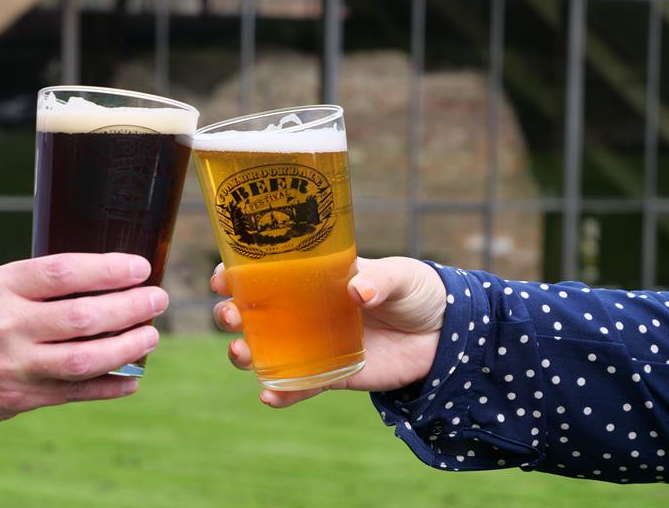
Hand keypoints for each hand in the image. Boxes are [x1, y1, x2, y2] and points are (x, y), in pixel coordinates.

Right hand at [0, 253, 166, 445]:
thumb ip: (41, 288)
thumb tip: (109, 282)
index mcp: (0, 288)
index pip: (64, 272)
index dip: (109, 269)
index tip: (141, 267)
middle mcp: (7, 325)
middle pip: (83, 317)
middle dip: (130, 308)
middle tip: (158, 300)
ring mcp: (14, 366)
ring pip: (84, 359)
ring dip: (127, 348)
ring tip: (151, 336)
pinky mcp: (19, 399)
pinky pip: (75, 393)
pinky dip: (110, 387)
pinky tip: (133, 379)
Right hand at [211, 256, 445, 407]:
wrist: (445, 334)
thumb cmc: (417, 291)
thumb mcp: (401, 276)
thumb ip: (380, 280)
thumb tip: (359, 291)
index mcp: (314, 277)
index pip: (266, 272)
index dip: (237, 274)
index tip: (222, 277)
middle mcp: (306, 311)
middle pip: (254, 313)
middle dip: (231, 314)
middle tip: (231, 316)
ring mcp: (314, 344)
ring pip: (265, 351)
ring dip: (244, 354)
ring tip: (241, 354)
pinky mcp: (331, 374)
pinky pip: (298, 386)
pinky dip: (281, 393)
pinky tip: (269, 395)